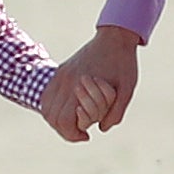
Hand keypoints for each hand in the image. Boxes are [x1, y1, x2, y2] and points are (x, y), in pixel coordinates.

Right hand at [40, 25, 139, 141]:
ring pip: (46, 107)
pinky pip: (47, 94)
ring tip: (72, 123)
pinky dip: (52, 107)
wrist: (114, 37)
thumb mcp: (127, 89)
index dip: (73, 134)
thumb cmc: (123, 63)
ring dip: (56, 120)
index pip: (64, 121)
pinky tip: (65, 110)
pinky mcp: (61, 71)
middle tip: (80, 132)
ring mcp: (61, 75)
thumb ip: (116, 112)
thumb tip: (100, 128)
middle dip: (64, 130)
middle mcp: (66, 81)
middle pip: (52, 117)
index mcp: (81, 86)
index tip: (86, 136)